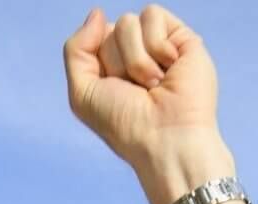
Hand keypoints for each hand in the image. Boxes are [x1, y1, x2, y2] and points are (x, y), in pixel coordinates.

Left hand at [63, 7, 219, 174]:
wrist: (163, 136)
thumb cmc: (123, 123)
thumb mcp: (82, 92)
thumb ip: (76, 49)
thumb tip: (98, 13)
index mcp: (108, 66)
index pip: (91, 39)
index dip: (97, 64)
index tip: (111, 90)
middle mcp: (133, 54)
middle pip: (109, 31)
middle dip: (116, 63)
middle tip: (135, 90)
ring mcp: (157, 45)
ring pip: (128, 22)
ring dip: (135, 59)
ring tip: (153, 84)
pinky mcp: (182, 38)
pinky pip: (152, 15)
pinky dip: (155, 45)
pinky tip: (169, 68)